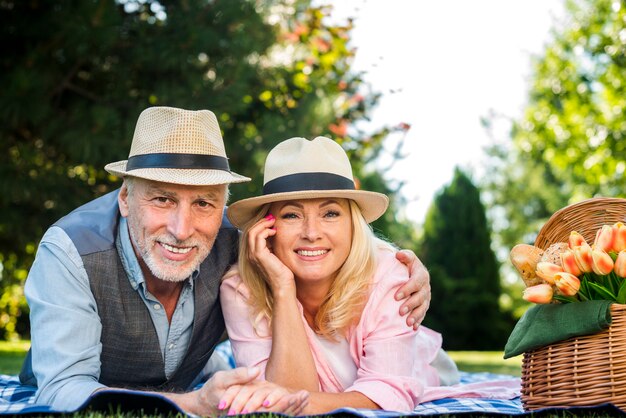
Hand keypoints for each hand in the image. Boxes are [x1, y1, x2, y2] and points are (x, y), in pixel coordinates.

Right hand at [164, 367, 308, 415]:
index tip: (299, 395)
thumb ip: (238, 375)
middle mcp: (250, 416)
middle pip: (276, 415)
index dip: (286, 404)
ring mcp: (252, 417)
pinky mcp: (254, 414)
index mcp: (245, 412)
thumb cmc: (211, 391)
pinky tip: (294, 401)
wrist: (203, 405)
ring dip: (291, 408)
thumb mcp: (221, 380)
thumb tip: (256, 370)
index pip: (271, 411)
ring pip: (276, 416)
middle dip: (293, 406)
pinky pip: (272, 414)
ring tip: (305, 397)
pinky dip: (284, 408)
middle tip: (306, 396)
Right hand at [247, 214, 294, 291]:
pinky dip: (266, 231)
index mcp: (254, 254)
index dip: (260, 225)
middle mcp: (250, 254)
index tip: (270, 221)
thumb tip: (274, 231)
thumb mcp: (275, 255)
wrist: (283, 285)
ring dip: (263, 224)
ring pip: (252, 232)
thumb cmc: (282, 272)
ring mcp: (253, 255)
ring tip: (273, 222)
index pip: (252, 235)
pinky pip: (258, 237)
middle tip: (271, 218)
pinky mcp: (259, 255)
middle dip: (261, 222)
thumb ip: (272, 245)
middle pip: (250, 231)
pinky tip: (274, 231)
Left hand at [395, 249, 430, 329]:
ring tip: (407, 323)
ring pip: (423, 308)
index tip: (396, 296)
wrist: (411, 273)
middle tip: (400, 311)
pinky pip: (422, 314)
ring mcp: (426, 297)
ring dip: (415, 315)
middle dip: (411, 304)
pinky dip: (418, 321)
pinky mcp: (424, 305)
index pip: (416, 282)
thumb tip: (398, 255)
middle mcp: (426, 287)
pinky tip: (413, 328)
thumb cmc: (406, 264)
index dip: (407, 289)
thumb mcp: (407, 258)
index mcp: (422, 275)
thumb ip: (405, 256)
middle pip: (420, 297)